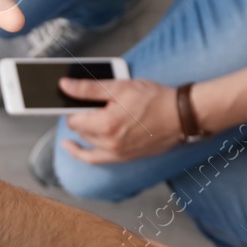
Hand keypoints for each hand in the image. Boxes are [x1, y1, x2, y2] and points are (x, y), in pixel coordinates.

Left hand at [60, 78, 181, 163]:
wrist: (180, 116)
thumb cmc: (154, 100)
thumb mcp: (119, 87)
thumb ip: (89, 89)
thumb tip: (65, 86)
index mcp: (106, 125)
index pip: (73, 120)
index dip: (73, 108)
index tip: (76, 100)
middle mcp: (109, 143)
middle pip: (80, 131)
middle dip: (80, 118)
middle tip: (88, 105)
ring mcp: (117, 153)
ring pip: (87, 144)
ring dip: (84, 133)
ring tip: (84, 120)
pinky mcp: (125, 157)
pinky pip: (96, 160)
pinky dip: (84, 154)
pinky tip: (75, 148)